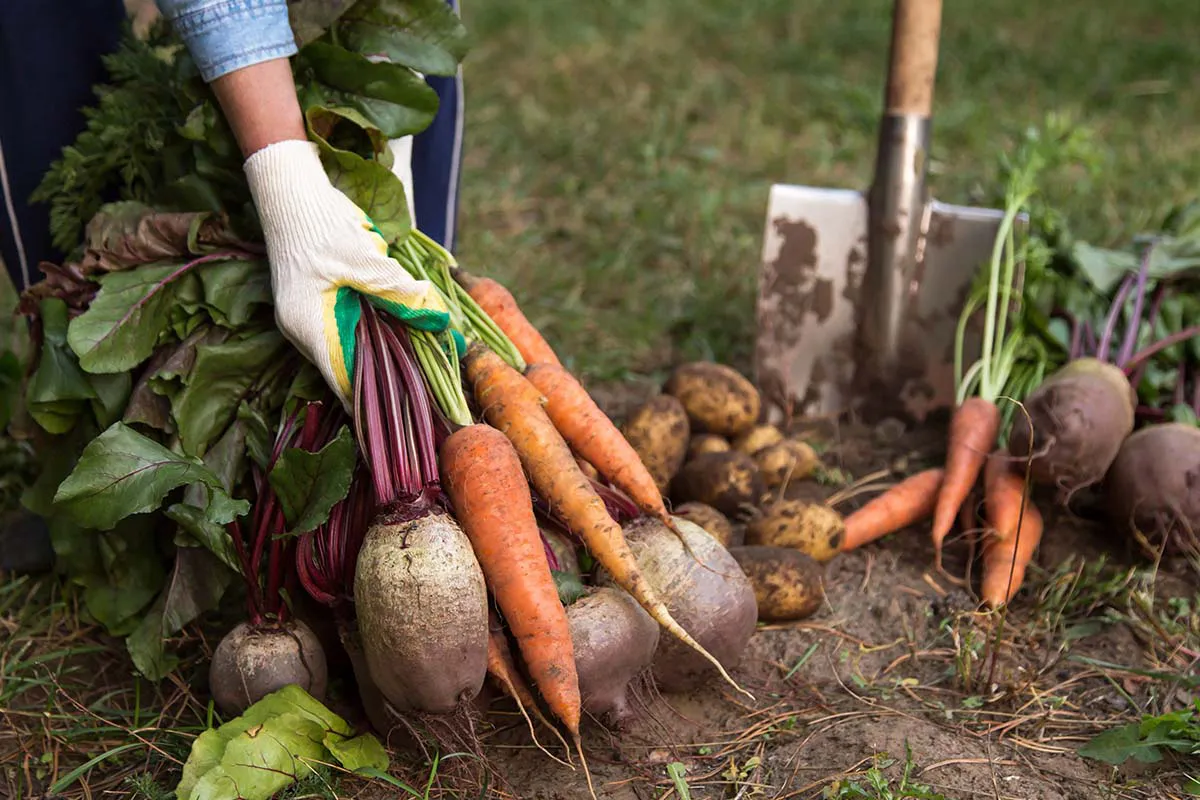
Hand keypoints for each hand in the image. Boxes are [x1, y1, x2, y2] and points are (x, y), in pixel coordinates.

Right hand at [244, 139, 447, 408]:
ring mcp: (308, 317)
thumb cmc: (320, 224)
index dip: (373, 401)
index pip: (342, 381)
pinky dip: (373, 332)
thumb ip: (399, 292)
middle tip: (424, 393)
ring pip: (350, 348)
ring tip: (419, 368)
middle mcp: (303, 330)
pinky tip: (400, 332)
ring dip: (382, 353)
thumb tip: (437, 318)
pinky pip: (348, 329)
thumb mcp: (366, 260)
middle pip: (347, 367)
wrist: (291, 190)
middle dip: (384, 377)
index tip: (403, 416)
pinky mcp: (317, 304)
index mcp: (308, 326)